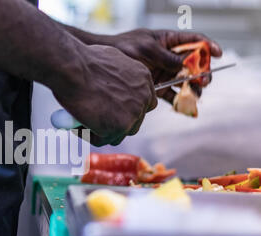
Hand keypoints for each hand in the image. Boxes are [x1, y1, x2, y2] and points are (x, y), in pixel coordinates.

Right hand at [51, 45, 156, 145]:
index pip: (145, 104)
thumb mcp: (111, 61)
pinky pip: (102, 139)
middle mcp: (143, 96)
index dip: (127, 110)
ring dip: (101, 132)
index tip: (112, 110)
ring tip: (83, 121)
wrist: (72, 68)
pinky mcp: (119, 127)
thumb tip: (111, 87)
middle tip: (95, 118)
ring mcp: (133, 113)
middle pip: (134, 123)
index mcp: (143, 79)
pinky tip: (78, 124)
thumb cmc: (83, 61)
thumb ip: (119, 77)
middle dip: (115, 123)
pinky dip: (88, 135)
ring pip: (118, 135)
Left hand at [92, 29, 221, 103]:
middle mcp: (170, 58)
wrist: (105, 63)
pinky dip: (178, 101)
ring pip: (185, 82)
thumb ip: (165, 56)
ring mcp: (164, 73)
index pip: (194, 41)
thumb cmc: (124, 47)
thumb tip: (185, 65)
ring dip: (192, 89)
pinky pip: (171, 94)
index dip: (208, 46)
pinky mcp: (157, 87)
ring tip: (194, 95)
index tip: (218, 53)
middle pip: (194, 65)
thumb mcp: (145, 47)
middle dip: (202, 73)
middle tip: (204, 80)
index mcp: (169, 41)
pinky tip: (183, 106)